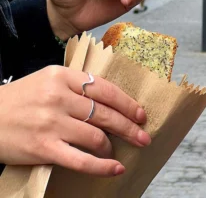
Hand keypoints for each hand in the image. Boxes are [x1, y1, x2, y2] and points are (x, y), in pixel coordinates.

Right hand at [0, 66, 149, 174]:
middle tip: (143, 136)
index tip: (140, 114)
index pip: (104, 88)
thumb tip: (108, 99)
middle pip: (104, 113)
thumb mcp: (47, 80)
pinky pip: (81, 159)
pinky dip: (101, 166)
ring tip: (118, 152)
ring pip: (95, 136)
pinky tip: (114, 168)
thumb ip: (75, 86)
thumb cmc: (21, 99)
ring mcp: (52, 123)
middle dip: (128, 127)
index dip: (126, 103)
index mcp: (62, 76)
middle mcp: (59, 97)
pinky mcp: (44, 147)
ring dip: (112, 147)